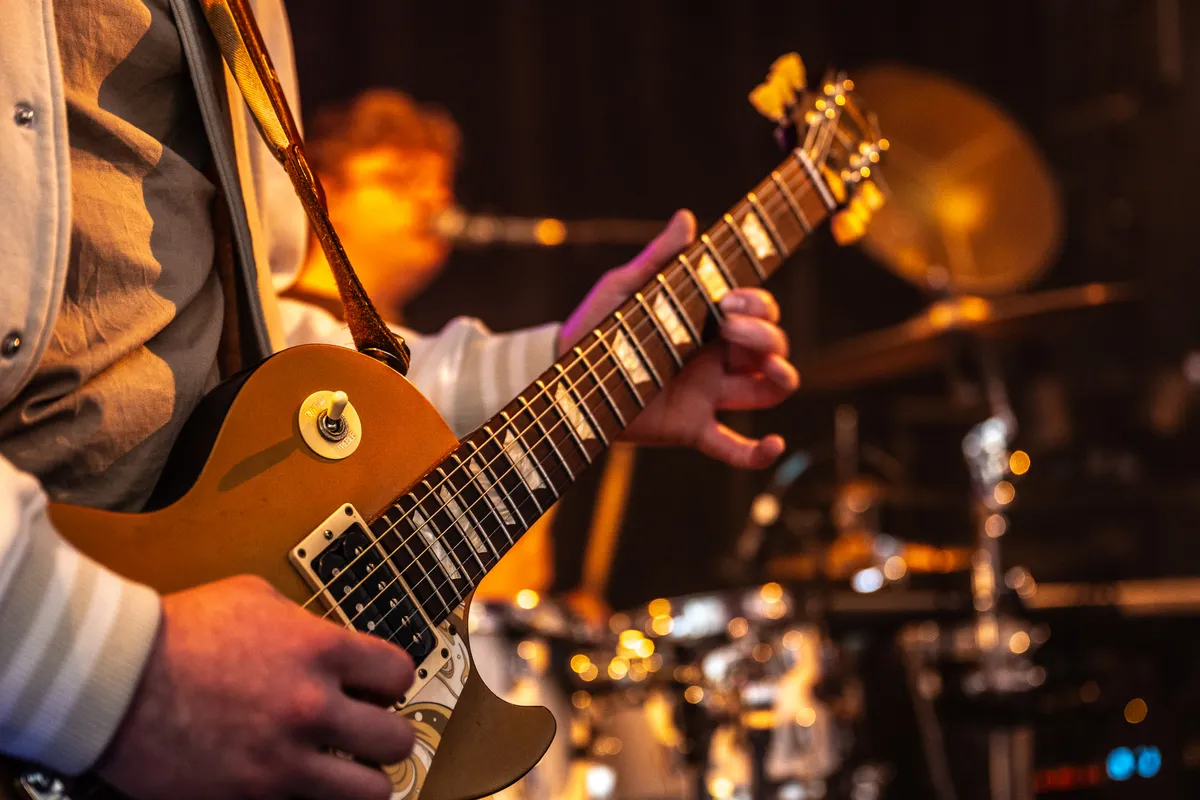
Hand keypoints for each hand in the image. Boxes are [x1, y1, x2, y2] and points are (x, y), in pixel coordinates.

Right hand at [95, 576, 413, 799]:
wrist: (112, 679)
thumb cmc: (177, 632)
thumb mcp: (255, 598)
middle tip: (368, 731)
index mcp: (320, 651)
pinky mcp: (250, 798)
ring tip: (344, 768)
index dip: (391, 680)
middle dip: (386, 734)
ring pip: (371, 791)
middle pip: (398, 740)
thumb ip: (304, 622)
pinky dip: (309, 797)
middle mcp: (311, 709)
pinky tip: (295, 780)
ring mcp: (282, 761)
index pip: (400, 674)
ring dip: (362, 778)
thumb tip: (330, 640)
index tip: (380, 686)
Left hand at [560, 210, 798, 468]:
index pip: (758, 309)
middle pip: (772, 345)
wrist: (564, 377)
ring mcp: (708, 394)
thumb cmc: (596, 328)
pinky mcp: (692, 428)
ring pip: (767, 390)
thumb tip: (686, 217)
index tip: (727, 300)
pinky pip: (734, 447)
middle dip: (764, 334)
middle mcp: (717, 358)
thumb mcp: (625, 288)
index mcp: (708, 322)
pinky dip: (759, 453)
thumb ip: (659, 258)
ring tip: (773, 370)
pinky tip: (774, 445)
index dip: (756, 304)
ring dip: (781, 378)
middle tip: (726, 326)